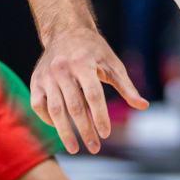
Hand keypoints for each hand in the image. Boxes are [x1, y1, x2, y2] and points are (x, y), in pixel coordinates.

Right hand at [30, 27, 147, 154]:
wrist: (65, 30)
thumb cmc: (93, 50)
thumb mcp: (112, 63)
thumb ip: (126, 86)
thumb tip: (143, 106)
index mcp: (83, 63)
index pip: (93, 95)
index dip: (99, 116)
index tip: (106, 134)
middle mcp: (63, 69)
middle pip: (74, 106)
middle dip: (85, 130)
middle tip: (95, 148)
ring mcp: (47, 75)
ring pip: (55, 109)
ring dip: (64, 131)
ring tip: (75, 148)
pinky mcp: (36, 80)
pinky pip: (38, 105)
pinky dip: (47, 119)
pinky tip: (59, 128)